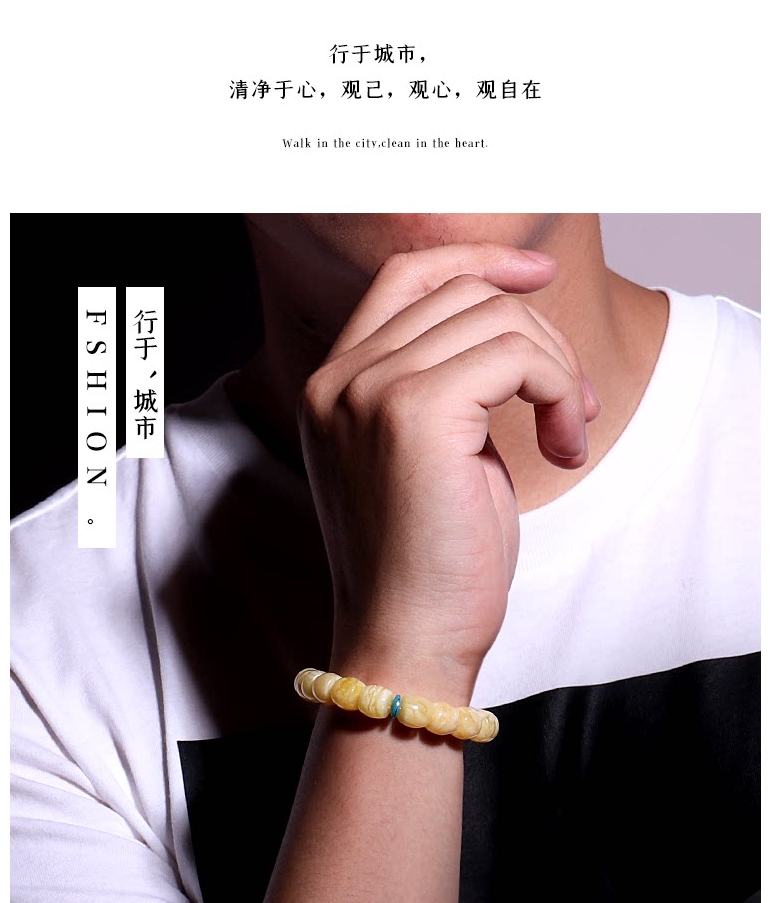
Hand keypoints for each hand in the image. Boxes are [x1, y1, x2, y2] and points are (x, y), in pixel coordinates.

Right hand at [299, 241, 599, 697]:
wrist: (408, 641)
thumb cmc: (432, 566)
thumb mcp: (434, 456)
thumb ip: (449, 384)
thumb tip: (516, 322)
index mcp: (333, 386)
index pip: (406, 276)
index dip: (478, 261)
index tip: (538, 275)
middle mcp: (339, 379)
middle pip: (463, 292)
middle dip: (538, 336)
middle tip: (569, 408)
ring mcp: (369, 391)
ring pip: (497, 319)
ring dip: (556, 370)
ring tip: (566, 433)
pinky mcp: (414, 412)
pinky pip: (517, 356)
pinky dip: (557, 390)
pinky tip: (563, 448)